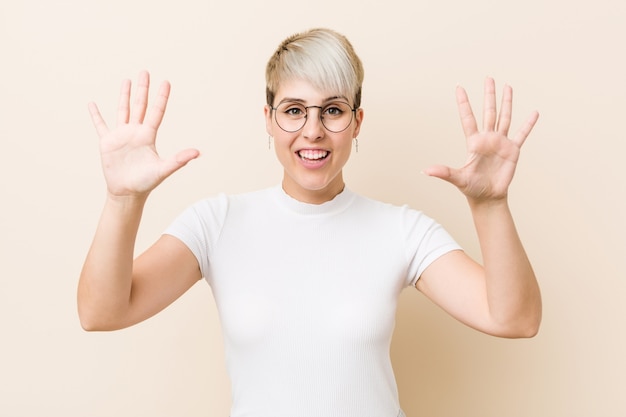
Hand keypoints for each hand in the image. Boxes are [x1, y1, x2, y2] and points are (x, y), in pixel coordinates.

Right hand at [88, 71, 199, 198]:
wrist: (127, 193)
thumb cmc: (146, 182)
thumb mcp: (163, 170)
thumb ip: (179, 160)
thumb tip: (197, 152)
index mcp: (148, 136)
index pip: (156, 112)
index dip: (161, 98)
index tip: (166, 82)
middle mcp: (136, 132)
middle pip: (140, 106)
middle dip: (143, 89)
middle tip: (145, 72)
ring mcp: (121, 135)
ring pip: (123, 110)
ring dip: (124, 96)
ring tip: (127, 81)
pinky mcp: (107, 142)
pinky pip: (100, 125)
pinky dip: (95, 115)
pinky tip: (92, 104)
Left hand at [423, 77, 538, 202]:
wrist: (488, 197)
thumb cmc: (472, 188)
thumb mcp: (457, 179)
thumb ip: (444, 173)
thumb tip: (426, 171)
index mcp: (473, 142)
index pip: (468, 118)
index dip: (463, 103)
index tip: (459, 87)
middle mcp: (487, 138)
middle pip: (488, 112)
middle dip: (488, 95)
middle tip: (489, 78)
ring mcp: (500, 143)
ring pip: (504, 117)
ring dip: (507, 102)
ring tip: (508, 86)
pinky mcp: (513, 150)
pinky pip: (522, 134)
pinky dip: (528, 124)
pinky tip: (534, 113)